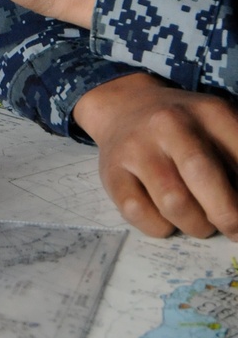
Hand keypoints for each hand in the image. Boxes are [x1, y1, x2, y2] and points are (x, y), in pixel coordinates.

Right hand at [74, 73, 237, 238]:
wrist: (125, 107)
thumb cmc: (184, 130)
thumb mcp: (218, 128)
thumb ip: (236, 159)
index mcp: (208, 112)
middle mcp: (169, 123)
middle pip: (203, 175)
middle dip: (228, 216)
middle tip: (234, 230)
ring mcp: (136, 147)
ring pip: (173, 202)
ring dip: (195, 225)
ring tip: (199, 221)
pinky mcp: (112, 171)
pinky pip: (139, 213)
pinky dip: (160, 226)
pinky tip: (166, 217)